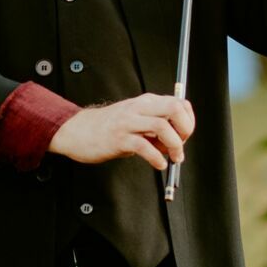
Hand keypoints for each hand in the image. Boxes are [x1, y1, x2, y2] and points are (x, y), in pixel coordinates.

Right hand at [48, 93, 195, 172]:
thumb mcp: (136, 118)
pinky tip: (158, 164)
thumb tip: (178, 141)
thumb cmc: (109, 127)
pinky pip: (144, 147)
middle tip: (181, 147)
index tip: (185, 137)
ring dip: (174, 146)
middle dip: (185, 130)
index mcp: (146, 102)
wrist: (78, 130)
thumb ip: (155, 125)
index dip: (189, 121)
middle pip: (174, 109)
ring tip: (173, 158)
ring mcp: (128, 122)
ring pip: (162, 126)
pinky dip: (156, 158)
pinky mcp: (119, 139)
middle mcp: (139, 108)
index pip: (179, 103)